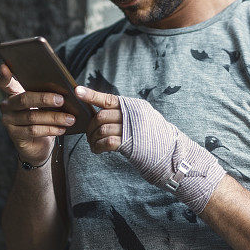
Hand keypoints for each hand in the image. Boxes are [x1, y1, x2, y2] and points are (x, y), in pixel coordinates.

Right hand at [0, 63, 75, 164]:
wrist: (39, 144)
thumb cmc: (43, 117)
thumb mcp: (44, 104)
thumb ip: (47, 93)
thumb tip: (66, 89)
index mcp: (13, 92)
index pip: (3, 82)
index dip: (3, 75)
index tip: (5, 67)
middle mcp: (7, 105)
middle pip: (24, 99)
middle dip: (44, 99)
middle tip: (61, 99)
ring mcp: (9, 121)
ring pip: (32, 117)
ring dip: (54, 117)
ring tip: (70, 118)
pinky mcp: (15, 135)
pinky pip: (34, 130)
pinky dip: (50, 129)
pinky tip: (62, 129)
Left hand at [75, 85, 226, 213]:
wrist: (173, 157)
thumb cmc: (156, 141)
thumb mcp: (144, 121)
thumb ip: (127, 116)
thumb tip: (103, 115)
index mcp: (135, 106)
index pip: (109, 98)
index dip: (91, 95)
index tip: (77, 91)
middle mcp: (133, 115)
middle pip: (102, 115)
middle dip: (91, 126)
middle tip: (89, 135)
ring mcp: (132, 129)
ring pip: (101, 128)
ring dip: (93, 138)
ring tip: (93, 145)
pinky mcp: (129, 144)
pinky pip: (106, 142)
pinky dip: (98, 147)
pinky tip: (97, 151)